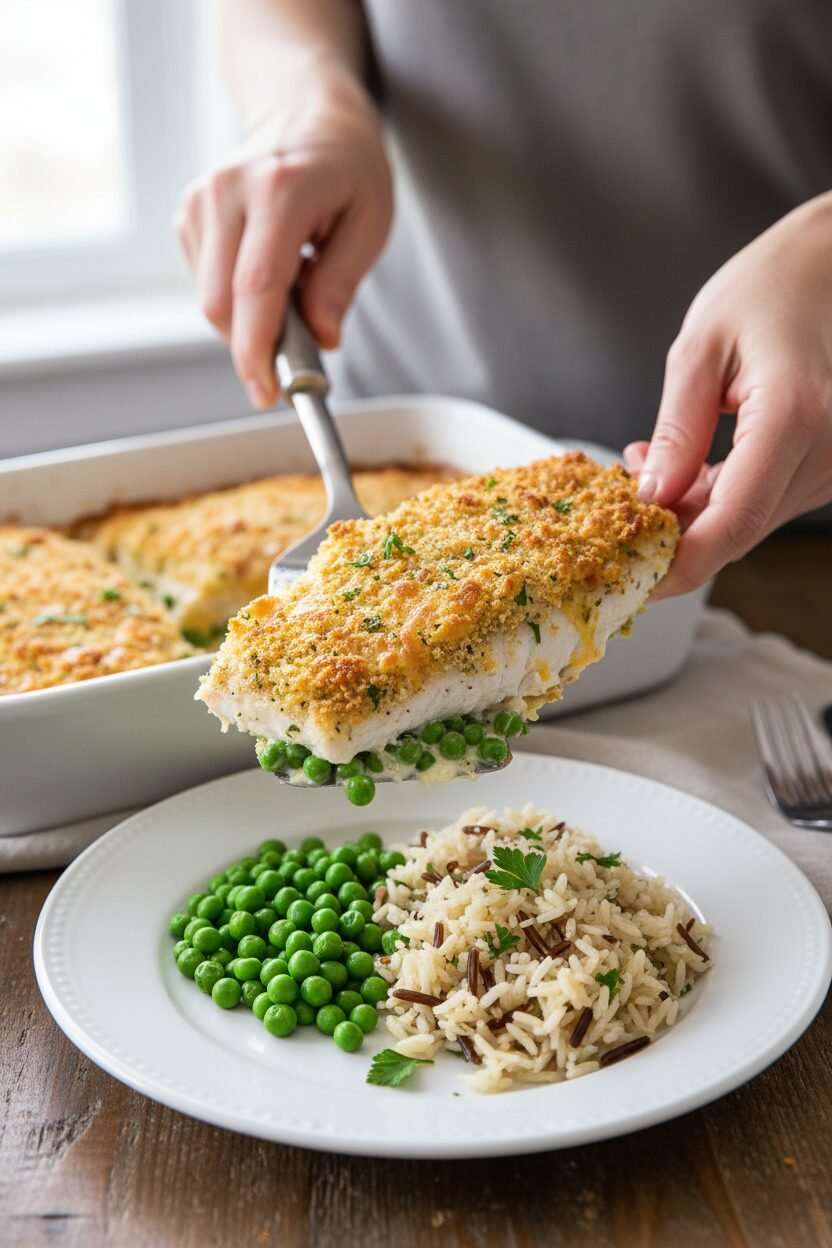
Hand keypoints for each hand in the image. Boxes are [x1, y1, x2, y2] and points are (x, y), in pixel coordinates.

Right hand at [175, 78, 392, 408]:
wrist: (306, 111)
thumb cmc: (348, 166)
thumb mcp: (370, 222)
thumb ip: (340, 283)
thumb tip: (321, 339)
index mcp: (278, 190)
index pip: (255, 288)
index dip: (256, 350)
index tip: (265, 393)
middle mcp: (227, 191)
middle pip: (220, 303)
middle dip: (253, 347)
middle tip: (295, 358)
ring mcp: (201, 201)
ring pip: (209, 299)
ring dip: (248, 321)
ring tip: (294, 288)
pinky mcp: (189, 214)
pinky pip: (205, 283)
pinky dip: (236, 299)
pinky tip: (267, 272)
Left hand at [625, 192, 831, 598]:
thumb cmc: (774, 284)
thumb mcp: (701, 348)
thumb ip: (676, 430)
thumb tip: (651, 497)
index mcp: (795, 417)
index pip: (733, 524)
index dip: (681, 565)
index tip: (635, 578)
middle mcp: (826, 450)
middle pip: (737, 531)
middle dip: (672, 533)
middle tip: (618, 500)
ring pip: (746, 520)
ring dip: (690, 510)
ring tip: (647, 460)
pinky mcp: (825, 465)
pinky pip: (762, 499)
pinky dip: (716, 494)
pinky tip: (683, 464)